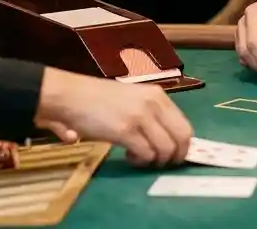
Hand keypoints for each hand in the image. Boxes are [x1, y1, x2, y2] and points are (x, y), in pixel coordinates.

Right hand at [34, 67, 192, 166]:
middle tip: (162, 162)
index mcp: (158, 96)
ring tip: (141, 158)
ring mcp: (140, 117)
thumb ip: (152, 114)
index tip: (173, 154)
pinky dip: (141, 161)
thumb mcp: (133, 99)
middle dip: (175, 156)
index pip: (185, 125)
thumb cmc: (100, 98)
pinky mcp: (125, 131)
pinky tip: (130, 156)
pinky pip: (146, 154)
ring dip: (156, 160)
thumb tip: (170, 138)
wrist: (71, 95)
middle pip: (182, 138)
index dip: (182, 145)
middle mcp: (154, 104)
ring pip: (166, 149)